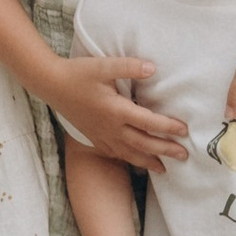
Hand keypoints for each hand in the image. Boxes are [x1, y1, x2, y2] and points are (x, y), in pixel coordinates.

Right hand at [53, 53, 187, 168]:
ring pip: (129, 153)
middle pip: (143, 143)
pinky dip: (128, 159)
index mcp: (116, 110)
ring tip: (164, 169)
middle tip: (184, 155)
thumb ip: (129, 66)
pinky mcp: (94, 137)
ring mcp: (101, 135)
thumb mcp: (103, 65)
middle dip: (165, 150)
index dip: (168, 127)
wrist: (51, 85)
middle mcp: (111, 127)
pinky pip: (114, 153)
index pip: (149, 122)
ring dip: (149, 161)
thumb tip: (153, 68)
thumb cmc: (78, 73)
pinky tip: (136, 162)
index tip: (184, 130)